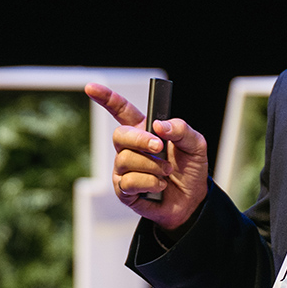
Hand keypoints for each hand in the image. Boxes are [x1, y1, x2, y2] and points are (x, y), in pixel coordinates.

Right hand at [85, 82, 208, 233]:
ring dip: (152, 166)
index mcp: (145, 130)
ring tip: (166, 172)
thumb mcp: (196, 145)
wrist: (192, 200)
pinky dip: (150, 183)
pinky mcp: (124, 190)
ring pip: (126, 160)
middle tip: (160, 147)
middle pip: (120, 135)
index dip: (106, 98)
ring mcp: (124, 169)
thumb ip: (181, 130)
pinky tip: (159, 187)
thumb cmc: (190, 169)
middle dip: (140, 140)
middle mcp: (130, 148)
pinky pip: (129, 182)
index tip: (91, 87)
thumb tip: (160, 126)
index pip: (121, 110)